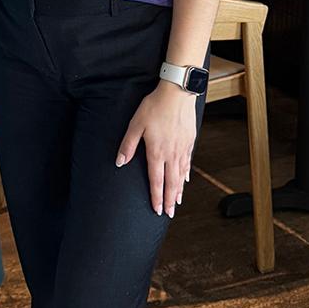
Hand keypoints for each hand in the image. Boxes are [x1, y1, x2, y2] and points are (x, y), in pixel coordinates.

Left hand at [115, 81, 196, 216]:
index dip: (156, 197)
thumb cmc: (154, 107)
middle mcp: (171, 154)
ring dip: (179, 190)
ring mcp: (182, 149)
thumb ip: (128, 145)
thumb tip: (119, 162)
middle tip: (169, 214)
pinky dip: (186, 174)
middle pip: (171, 183)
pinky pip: (188, 163)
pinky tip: (186, 179)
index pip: (156, 181)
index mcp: (156, 152)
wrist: (177, 93)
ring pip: (181, 175)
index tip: (156, 209)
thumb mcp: (135, 124)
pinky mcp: (189, 141)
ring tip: (178, 202)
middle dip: (169, 200)